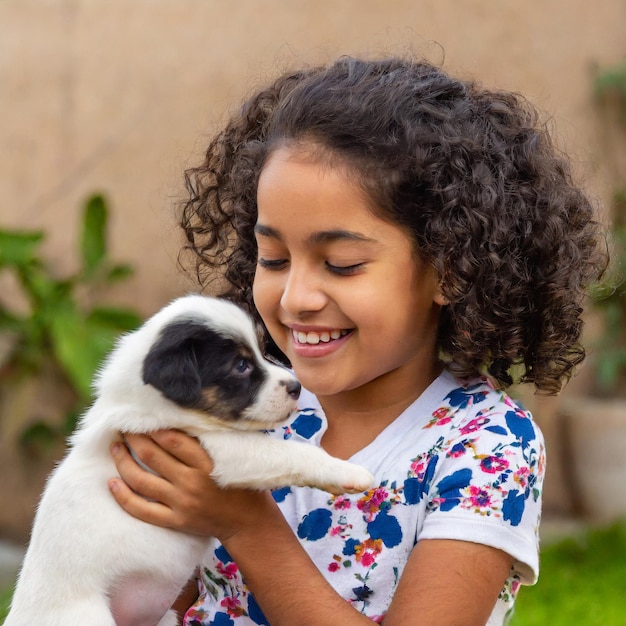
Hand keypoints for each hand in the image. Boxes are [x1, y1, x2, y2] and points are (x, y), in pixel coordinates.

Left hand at [108, 430, 274, 540]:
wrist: (250, 523)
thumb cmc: (244, 482)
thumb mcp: (236, 455)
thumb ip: (214, 438)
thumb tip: (190, 415)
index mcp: (207, 462)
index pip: (172, 439)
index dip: (153, 426)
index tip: (142, 415)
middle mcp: (191, 481)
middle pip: (152, 455)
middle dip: (134, 438)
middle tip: (124, 426)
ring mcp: (181, 503)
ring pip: (141, 480)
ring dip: (123, 461)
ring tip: (115, 447)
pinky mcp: (175, 521)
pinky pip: (142, 510)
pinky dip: (123, 497)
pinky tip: (111, 483)